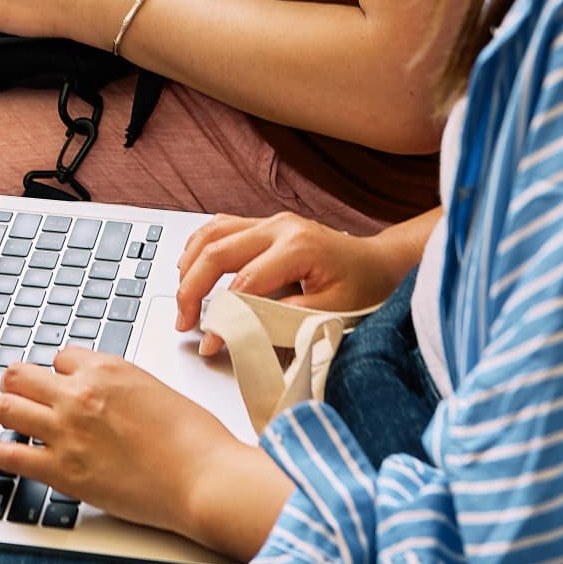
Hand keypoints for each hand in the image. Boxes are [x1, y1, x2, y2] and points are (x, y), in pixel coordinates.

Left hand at [0, 347, 250, 538]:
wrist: (204, 478)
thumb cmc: (194, 438)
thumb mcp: (155, 390)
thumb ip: (121, 387)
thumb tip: (104, 396)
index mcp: (107, 367)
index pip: (60, 358)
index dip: (57, 373)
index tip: (55, 383)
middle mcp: (80, 393)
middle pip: (21, 374)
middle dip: (14, 381)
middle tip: (9, 389)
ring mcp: (67, 431)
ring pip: (5, 407)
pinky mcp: (62, 470)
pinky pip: (10, 454)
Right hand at [176, 211, 402, 357]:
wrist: (379, 263)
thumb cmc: (363, 287)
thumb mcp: (332, 313)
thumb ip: (287, 320)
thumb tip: (240, 333)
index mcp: (297, 247)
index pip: (243, 283)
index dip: (221, 316)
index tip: (209, 343)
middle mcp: (279, 227)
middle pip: (217, 251)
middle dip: (191, 288)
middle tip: (183, 321)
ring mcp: (270, 221)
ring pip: (211, 232)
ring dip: (189, 264)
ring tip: (183, 299)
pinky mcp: (264, 223)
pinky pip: (220, 227)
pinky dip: (199, 248)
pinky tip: (191, 269)